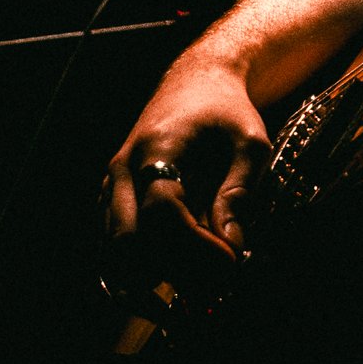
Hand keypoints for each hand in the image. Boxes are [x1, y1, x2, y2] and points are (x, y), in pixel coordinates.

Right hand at [101, 53, 270, 300]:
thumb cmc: (227, 111)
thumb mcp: (250, 141)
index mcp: (159, 148)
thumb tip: (232, 245)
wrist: (194, 83)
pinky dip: (146, 265)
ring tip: (203, 276)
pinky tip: (184, 266)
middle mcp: (124, 171)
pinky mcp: (112, 201)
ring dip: (157, 273)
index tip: (230, 260)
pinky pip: (117, 247)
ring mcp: (112, 187)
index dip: (195, 246)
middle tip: (215, 280)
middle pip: (128, 242)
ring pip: (116, 252)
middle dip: (172, 269)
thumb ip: (240, 191)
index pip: (162, 212)